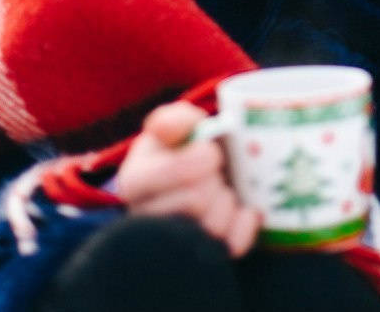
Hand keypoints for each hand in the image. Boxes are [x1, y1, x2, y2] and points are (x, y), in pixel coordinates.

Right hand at [114, 101, 260, 256]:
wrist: (202, 177)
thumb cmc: (187, 149)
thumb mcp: (178, 126)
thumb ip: (175, 120)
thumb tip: (164, 129)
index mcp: (135, 180)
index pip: (182, 172)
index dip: (206, 156)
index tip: (208, 150)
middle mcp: (145, 218)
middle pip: (198, 199)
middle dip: (216, 179)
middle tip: (214, 173)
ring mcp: (171, 244)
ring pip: (214, 227)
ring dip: (229, 201)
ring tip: (222, 190)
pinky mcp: (200, 259)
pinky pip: (232, 246)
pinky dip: (244, 223)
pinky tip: (239, 209)